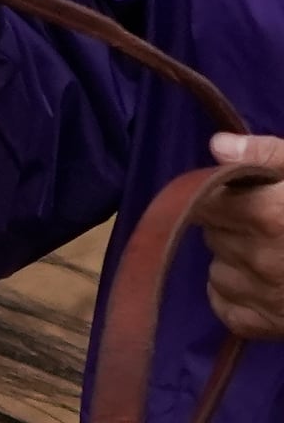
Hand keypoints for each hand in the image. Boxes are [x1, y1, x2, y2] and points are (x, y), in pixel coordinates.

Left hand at [204, 136, 283, 337]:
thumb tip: (217, 147)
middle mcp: (261, 260)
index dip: (216, 194)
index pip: (204, 201)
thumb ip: (263, 154)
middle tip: (259, 224)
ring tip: (265, 254)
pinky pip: (225, 307)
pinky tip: (258, 283)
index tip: (235, 195)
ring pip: (216, 271)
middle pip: (212, 235)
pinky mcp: (270, 327)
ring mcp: (265, 298)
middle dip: (228, 226)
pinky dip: (234, 296)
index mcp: (268, 216)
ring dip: (232, 262)